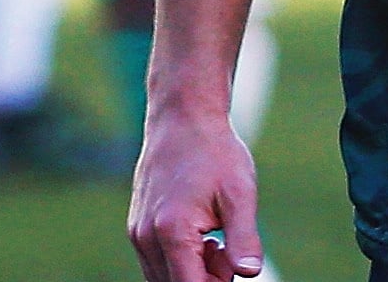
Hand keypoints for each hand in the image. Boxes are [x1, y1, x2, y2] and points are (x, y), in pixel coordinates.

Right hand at [127, 111, 264, 281]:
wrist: (182, 121)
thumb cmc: (215, 154)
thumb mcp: (240, 194)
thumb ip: (243, 238)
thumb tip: (250, 273)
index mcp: (172, 232)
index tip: (234, 272)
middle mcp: (146, 237)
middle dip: (207, 279)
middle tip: (229, 251)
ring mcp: (137, 233)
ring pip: (164, 276)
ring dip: (194, 271)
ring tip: (218, 240)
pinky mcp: (137, 227)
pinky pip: (158, 261)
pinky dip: (183, 259)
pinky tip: (206, 236)